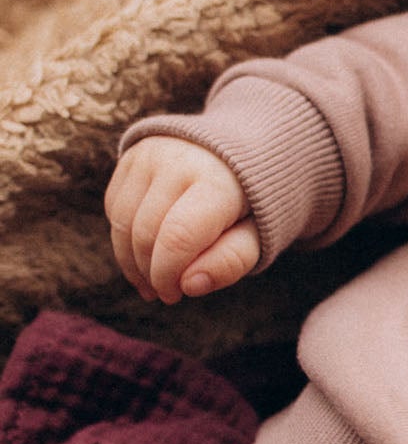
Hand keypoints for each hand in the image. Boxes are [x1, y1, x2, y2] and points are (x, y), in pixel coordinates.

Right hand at [106, 137, 258, 302]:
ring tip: (152, 280)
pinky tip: (145, 250)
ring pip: (122, 222)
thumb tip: (189, 286)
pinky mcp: (132, 154)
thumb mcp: (257, 235)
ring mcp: (150, 154)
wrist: (244, 147)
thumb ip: (230, 261)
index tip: (174, 296)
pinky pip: (115, 207)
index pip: (177, 238)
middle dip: (151, 273)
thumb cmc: (251, 203)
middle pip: (145, 234)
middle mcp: (178, 160)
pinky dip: (125, 237)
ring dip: (131, 261)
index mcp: (217, 181)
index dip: (167, 275)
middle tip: (166, 293)